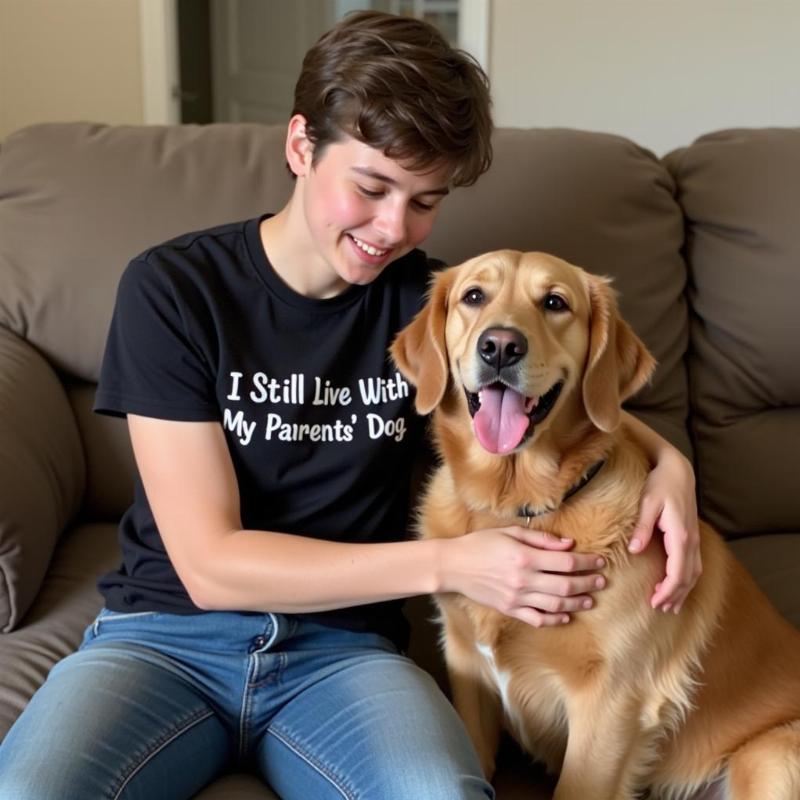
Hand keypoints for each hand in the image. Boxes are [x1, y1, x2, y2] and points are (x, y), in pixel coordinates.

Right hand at [442, 527, 605, 627]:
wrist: (453, 565)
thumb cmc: (480, 544)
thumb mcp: (509, 532)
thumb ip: (540, 539)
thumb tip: (568, 544)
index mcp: (524, 557)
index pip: (565, 561)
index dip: (586, 562)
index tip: (599, 561)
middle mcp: (523, 580)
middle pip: (565, 585)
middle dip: (587, 583)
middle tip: (601, 581)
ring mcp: (517, 598)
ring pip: (555, 605)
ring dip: (576, 603)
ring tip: (590, 600)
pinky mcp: (509, 610)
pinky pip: (537, 619)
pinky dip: (554, 619)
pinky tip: (565, 616)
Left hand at [628, 450, 701, 612]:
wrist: (677, 470)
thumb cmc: (660, 484)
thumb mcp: (647, 502)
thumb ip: (642, 527)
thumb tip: (634, 550)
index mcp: (681, 535)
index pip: (678, 572)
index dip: (668, 590)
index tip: (655, 602)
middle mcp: (691, 540)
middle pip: (688, 577)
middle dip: (675, 595)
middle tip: (659, 608)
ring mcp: (694, 539)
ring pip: (694, 572)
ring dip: (683, 591)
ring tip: (670, 606)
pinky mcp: (691, 536)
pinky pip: (693, 564)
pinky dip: (687, 579)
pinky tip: (678, 586)